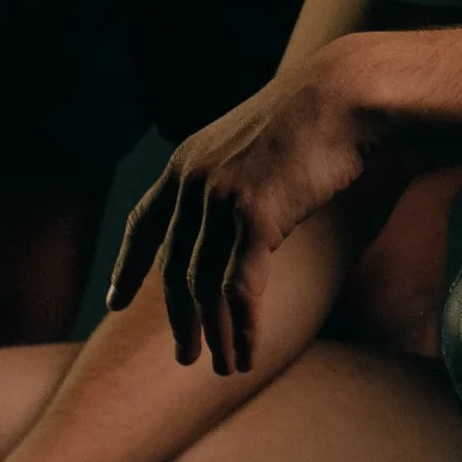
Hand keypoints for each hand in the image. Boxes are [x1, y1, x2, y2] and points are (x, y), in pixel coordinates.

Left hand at [108, 56, 370, 375]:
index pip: (143, 223)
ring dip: (214, 335)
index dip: (128, 267)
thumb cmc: (315, 116)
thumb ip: (233, 179)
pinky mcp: (254, 215)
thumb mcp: (254, 143)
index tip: (115, 304)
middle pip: (173, 268)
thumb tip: (235, 222)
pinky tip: (247, 354)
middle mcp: (193, 180)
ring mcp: (220, 198)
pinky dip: (242, 328)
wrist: (346, 94)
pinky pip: (239, 289)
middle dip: (179, 319)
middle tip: (186, 357)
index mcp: (187, 160)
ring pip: (204, 287)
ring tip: (226, 367)